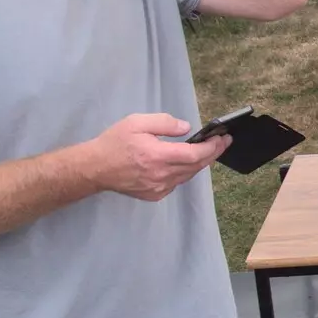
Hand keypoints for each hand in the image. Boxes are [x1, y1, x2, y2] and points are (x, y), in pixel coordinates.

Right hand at [86, 113, 229, 201]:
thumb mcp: (137, 122)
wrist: (94, 168)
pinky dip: (185, 172)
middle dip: (213, 153)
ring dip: (200, 163)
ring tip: (208, 150)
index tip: (223, 138)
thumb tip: (186, 128)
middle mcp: (161, 175)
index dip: (212, 147)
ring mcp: (159, 188)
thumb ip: (164, 123)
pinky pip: (177, 183)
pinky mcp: (154, 195)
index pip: (195, 154)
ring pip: (188, 175)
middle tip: (223, 142)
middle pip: (196, 166)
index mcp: (158, 156)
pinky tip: (185, 163)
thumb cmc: (114, 143)